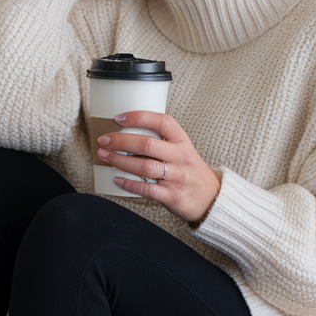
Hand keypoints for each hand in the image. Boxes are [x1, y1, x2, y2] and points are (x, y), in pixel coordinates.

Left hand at [96, 111, 220, 225]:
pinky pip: (147, 189)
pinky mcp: (173, 195)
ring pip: (145, 166)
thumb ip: (161, 143)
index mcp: (182, 141)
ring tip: (104, 156)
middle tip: (104, 140)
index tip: (118, 117)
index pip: (161, 121)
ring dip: (120, 160)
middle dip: (121, 141)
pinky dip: (129, 184)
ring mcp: (178, 177)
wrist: (211, 198)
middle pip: (147, 144)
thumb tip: (125, 136)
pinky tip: (117, 179)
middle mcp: (181, 156)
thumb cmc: (190, 172)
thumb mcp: (182, 151)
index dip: (138, 117)